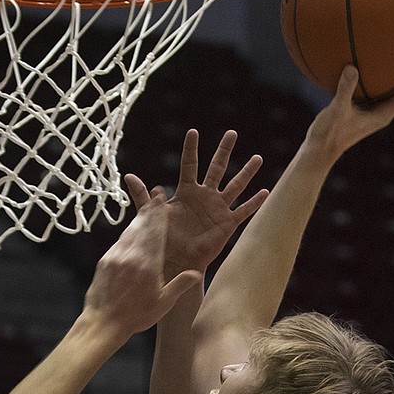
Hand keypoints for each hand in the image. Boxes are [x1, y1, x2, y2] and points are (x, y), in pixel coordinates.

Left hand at [83, 197, 201, 340]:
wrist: (102, 323)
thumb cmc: (134, 316)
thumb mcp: (162, 303)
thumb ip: (179, 285)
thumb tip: (195, 273)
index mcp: (148, 264)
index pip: (156, 231)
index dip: (159, 212)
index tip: (160, 197)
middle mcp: (131, 255)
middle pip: (142, 225)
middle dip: (149, 209)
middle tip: (155, 196)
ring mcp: (115, 256)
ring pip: (129, 232)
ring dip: (138, 219)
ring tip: (145, 210)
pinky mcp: (105, 261)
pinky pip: (119, 242)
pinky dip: (127, 234)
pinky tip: (131, 233)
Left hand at [124, 128, 267, 277]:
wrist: (176, 261)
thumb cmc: (164, 238)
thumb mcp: (153, 214)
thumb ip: (143, 196)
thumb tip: (128, 175)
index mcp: (186, 192)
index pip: (189, 166)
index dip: (191, 149)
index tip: (193, 132)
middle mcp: (204, 196)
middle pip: (216, 168)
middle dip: (224, 151)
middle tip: (231, 133)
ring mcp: (217, 209)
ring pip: (235, 186)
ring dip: (246, 172)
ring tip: (257, 158)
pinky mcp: (227, 224)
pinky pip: (243, 211)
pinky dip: (253, 202)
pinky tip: (265, 192)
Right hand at [304, 62, 393, 166]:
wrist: (320, 151)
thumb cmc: (328, 133)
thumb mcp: (336, 110)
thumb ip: (345, 89)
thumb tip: (352, 67)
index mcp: (382, 115)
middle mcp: (383, 115)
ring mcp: (376, 115)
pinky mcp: (367, 113)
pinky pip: (386, 95)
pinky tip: (386, 71)